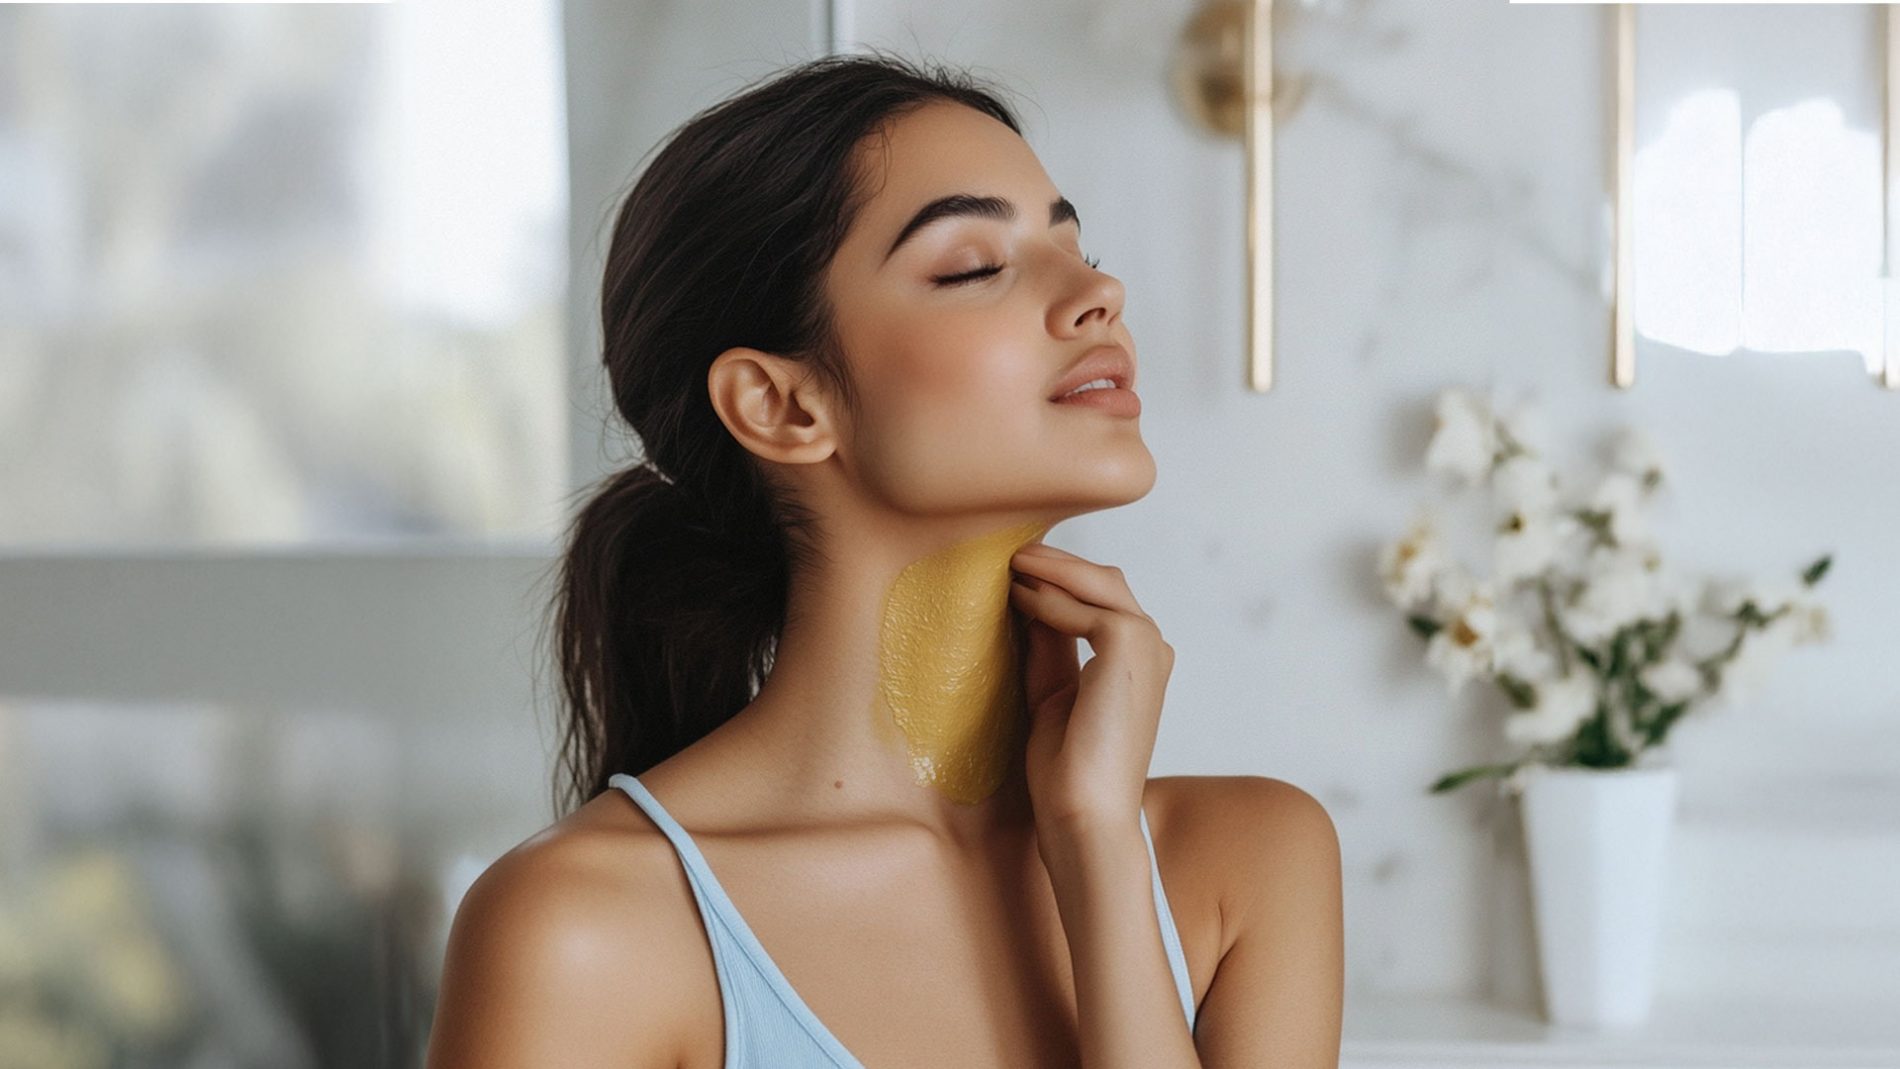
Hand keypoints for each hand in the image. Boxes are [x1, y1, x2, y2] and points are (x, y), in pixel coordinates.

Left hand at [1007, 543, 1175, 834]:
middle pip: (1106, 582)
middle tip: (1013, 554)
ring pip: (1100, 583)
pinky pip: (1086, 608)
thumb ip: (1048, 645)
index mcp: (1139, 661)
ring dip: (1053, 570)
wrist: (1084, 813)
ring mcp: (1148, 646)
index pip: (1102, 600)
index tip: (1017, 569)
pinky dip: (1050, 599)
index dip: (1061, 579)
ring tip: (1011, 564)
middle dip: (1059, 564)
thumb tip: (1028, 598)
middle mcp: (1152, 649)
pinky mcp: (1130, 647)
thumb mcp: (1051, 691)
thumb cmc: (1068, 769)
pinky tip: (1020, 598)